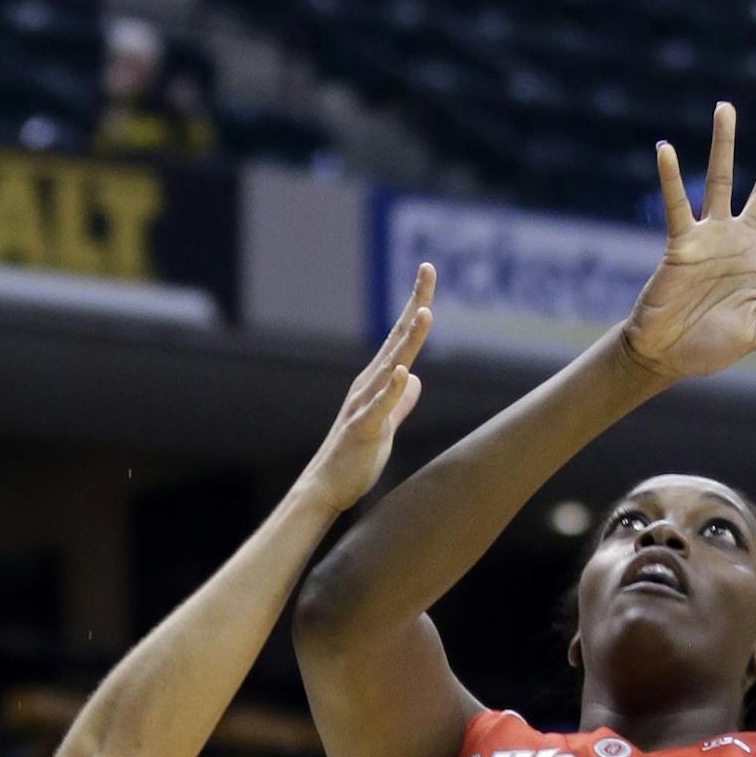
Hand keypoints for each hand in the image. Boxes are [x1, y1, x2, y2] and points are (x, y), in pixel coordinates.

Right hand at [301, 264, 434, 512]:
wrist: (327, 487)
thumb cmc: (355, 456)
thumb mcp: (386, 423)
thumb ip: (401, 401)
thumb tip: (416, 379)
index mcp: (377, 381)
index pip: (401, 337)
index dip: (415, 304)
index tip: (427, 272)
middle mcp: (369, 384)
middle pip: (397, 338)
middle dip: (414, 303)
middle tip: (428, 269)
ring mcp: (364, 404)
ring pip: (390, 365)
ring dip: (408, 339)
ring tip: (424, 312)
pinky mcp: (363, 429)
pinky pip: (379, 406)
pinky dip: (392, 388)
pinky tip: (404, 371)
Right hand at [617, 104, 755, 385]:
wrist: (665, 354)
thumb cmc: (710, 347)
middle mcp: (742, 241)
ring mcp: (711, 237)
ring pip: (720, 181)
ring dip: (724, 145)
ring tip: (726, 107)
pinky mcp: (681, 242)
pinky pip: (677, 205)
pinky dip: (671, 179)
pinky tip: (666, 151)